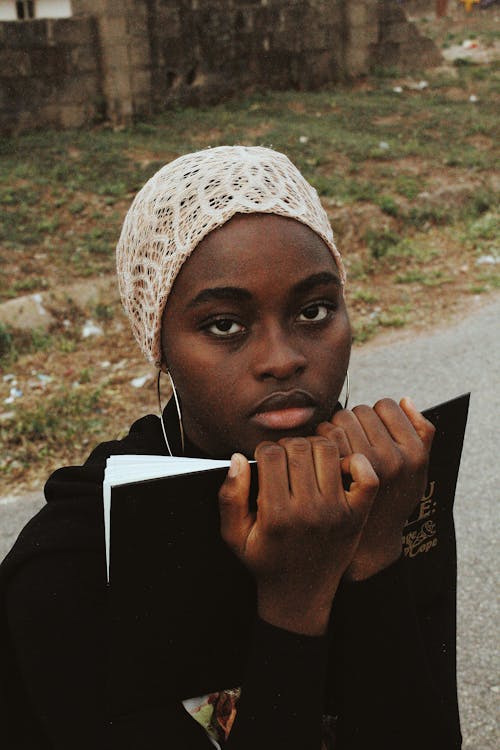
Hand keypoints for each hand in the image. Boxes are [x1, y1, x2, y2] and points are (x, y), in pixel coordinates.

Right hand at [218, 437, 378, 634]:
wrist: (300, 596)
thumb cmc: (265, 560)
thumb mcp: (234, 535)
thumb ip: (229, 497)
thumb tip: (237, 458)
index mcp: (276, 515)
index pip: (271, 454)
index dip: (264, 450)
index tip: (264, 462)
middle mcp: (308, 512)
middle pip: (299, 448)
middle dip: (288, 446)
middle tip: (285, 460)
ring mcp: (337, 512)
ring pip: (329, 451)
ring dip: (315, 447)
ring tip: (308, 460)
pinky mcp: (357, 515)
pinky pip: (366, 474)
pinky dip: (355, 462)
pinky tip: (339, 467)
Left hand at [317, 398, 434, 580]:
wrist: (368, 540)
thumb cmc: (392, 498)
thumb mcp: (417, 471)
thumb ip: (421, 434)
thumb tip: (405, 399)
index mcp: (414, 452)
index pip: (387, 405)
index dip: (376, 414)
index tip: (371, 429)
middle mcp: (392, 459)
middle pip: (361, 410)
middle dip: (352, 421)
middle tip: (349, 438)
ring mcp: (364, 467)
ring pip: (340, 420)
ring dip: (333, 428)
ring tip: (336, 446)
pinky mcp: (336, 476)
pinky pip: (324, 437)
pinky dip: (319, 440)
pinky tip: (323, 455)